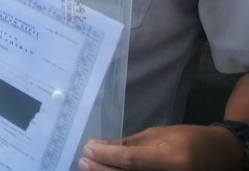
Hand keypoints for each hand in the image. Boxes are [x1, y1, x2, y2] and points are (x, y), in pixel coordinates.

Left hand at [79, 125, 242, 170]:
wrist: (220, 156)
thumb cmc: (188, 139)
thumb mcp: (158, 135)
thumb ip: (129, 144)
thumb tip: (99, 146)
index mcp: (171, 159)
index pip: (130, 160)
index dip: (106, 155)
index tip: (88, 147)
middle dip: (101, 169)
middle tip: (83, 160)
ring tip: (90, 167)